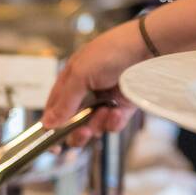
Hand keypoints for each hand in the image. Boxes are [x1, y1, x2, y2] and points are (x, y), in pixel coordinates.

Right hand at [42, 21, 148, 136]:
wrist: (148, 48)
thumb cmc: (111, 52)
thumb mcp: (80, 74)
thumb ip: (64, 102)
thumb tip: (47, 123)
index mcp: (70, 81)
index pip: (55, 108)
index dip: (51, 127)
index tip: (52, 146)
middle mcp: (86, 93)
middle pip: (73, 124)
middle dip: (77, 132)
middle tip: (84, 132)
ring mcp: (104, 101)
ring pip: (93, 127)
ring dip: (98, 123)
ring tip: (107, 111)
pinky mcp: (122, 107)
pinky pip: (112, 125)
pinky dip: (114, 122)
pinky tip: (117, 111)